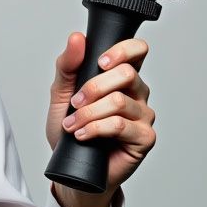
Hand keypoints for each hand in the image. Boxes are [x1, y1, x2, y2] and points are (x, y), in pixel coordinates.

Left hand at [47, 32, 155, 206]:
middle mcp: (138, 93)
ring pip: (119, 102)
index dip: (122, 50)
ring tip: (73, 125)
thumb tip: (77, 38)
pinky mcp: (145, 138)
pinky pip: (120, 125)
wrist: (72, 168)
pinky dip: (95, 128)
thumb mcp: (61, 94)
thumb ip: (67, 65)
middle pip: (127, 74)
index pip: (138, 50)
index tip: (99, 63)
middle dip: (93, 88)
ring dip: (88, 113)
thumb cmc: (70, 130)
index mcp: (123, 78)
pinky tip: (82, 136)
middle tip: (74, 103)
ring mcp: (144, 116)